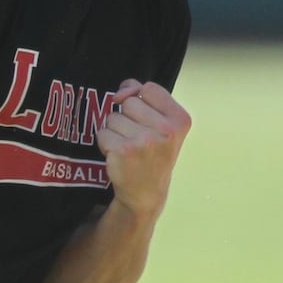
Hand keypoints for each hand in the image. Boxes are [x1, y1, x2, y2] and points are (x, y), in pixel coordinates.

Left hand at [96, 79, 191, 217]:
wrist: (145, 193)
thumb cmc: (153, 153)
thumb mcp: (162, 124)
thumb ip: (144, 97)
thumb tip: (122, 92)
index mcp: (180, 119)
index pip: (149, 88)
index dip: (141, 99)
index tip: (146, 119)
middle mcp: (166, 130)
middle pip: (129, 102)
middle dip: (127, 118)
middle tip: (138, 139)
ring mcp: (145, 141)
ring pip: (113, 117)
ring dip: (115, 131)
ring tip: (129, 148)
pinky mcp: (123, 151)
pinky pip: (102, 132)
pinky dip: (106, 143)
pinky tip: (119, 157)